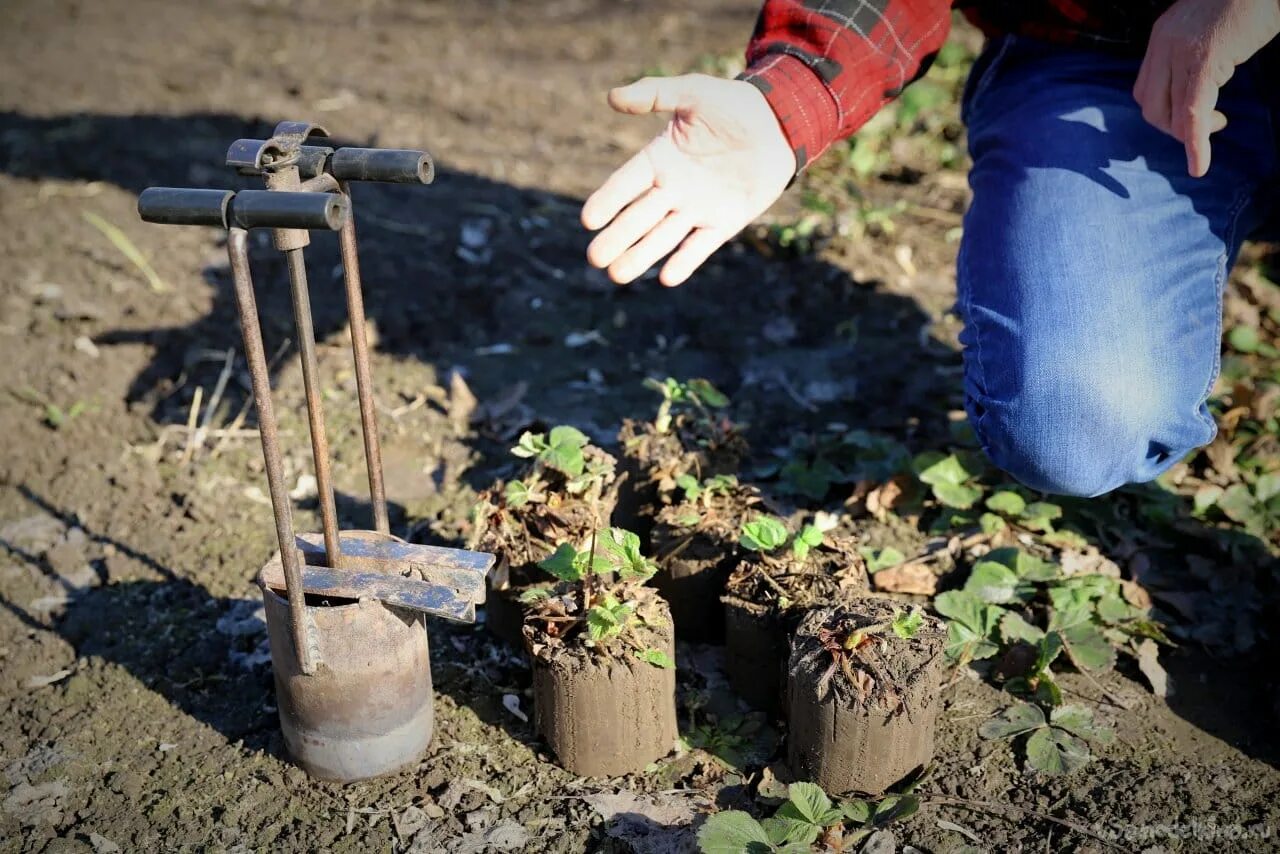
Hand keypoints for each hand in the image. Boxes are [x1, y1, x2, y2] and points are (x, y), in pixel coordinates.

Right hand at [582, 74, 793, 285]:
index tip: (589, 220)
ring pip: (662, 237)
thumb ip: (654, 94)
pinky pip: (700, 246)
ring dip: (641, 256)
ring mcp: (697, 208)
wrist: (779, 124)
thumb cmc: (733, 105)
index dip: (608, 200)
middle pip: (638, 218)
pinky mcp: (723, 223)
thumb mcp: (693, 92)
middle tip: (594, 259)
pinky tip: (667, 278)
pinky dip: (685, 262)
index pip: (626, 183)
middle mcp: (672, 188)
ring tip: (617, 275)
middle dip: (617, 239)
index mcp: (659, 159)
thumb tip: (612, 97)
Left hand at [1133, 0, 1279, 176]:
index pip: (1145, 90)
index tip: (1190, 117)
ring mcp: (1181, 51)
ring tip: (1218, 124)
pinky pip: (1192, 113)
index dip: (1164, 113)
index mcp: (1163, 36)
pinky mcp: (1205, 60)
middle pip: (1151, 106)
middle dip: (1175, 127)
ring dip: (1190, 134)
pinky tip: (1200, 165)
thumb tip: (1197, 87)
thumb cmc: (1250, 2)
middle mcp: (1164, 43)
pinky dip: (1195, 144)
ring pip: (1169, 114)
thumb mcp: (1210, 29)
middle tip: (1207, 124)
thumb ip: (1194, 54)